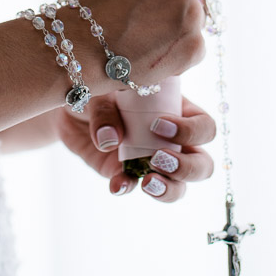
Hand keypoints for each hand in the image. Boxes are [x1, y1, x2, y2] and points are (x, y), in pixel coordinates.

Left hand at [54, 90, 215, 201]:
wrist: (71, 106)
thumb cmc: (100, 86)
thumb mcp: (104, 88)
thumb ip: (107, 110)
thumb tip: (110, 140)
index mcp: (178, 111)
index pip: (204, 126)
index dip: (191, 131)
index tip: (158, 125)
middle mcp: (172, 140)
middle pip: (202, 164)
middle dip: (187, 167)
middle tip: (158, 158)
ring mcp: (151, 161)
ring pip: (179, 186)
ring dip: (168, 189)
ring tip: (147, 181)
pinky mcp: (126, 173)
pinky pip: (133, 186)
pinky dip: (126, 188)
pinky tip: (116, 184)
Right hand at [66, 0, 207, 89]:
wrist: (81, 50)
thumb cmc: (82, 5)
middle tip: (153, 8)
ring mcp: (194, 15)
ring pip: (196, 15)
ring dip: (180, 21)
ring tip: (150, 34)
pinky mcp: (195, 47)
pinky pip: (194, 44)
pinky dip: (178, 48)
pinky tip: (154, 51)